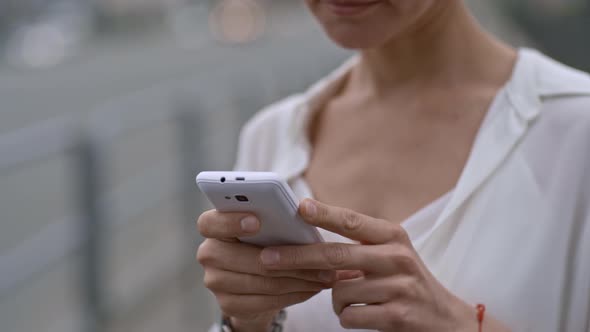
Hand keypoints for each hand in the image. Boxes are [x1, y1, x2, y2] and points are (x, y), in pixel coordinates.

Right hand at [196, 210, 333, 331]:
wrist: (256, 280)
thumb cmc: (266, 242)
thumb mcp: (268, 226)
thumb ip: (274, 216)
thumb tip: (304, 209)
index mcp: (213, 227)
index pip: (209, 222)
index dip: (230, 221)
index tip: (257, 220)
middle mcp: (209, 254)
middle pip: (242, 257)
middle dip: (285, 257)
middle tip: (317, 255)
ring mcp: (215, 282)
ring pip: (260, 281)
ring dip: (297, 278)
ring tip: (324, 274)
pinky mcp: (228, 305)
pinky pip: (265, 301)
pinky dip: (293, 294)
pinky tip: (312, 288)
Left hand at [259, 199, 510, 331]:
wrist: (446, 319)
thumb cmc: (406, 283)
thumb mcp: (390, 256)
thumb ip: (357, 247)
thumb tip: (308, 244)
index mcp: (392, 236)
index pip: (352, 222)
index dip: (324, 214)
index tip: (299, 208)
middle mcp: (397, 257)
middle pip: (335, 256)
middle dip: (296, 258)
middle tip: (268, 258)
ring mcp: (399, 287)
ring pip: (339, 292)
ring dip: (337, 300)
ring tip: (357, 300)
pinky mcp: (398, 315)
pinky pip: (350, 316)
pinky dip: (349, 317)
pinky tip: (367, 315)